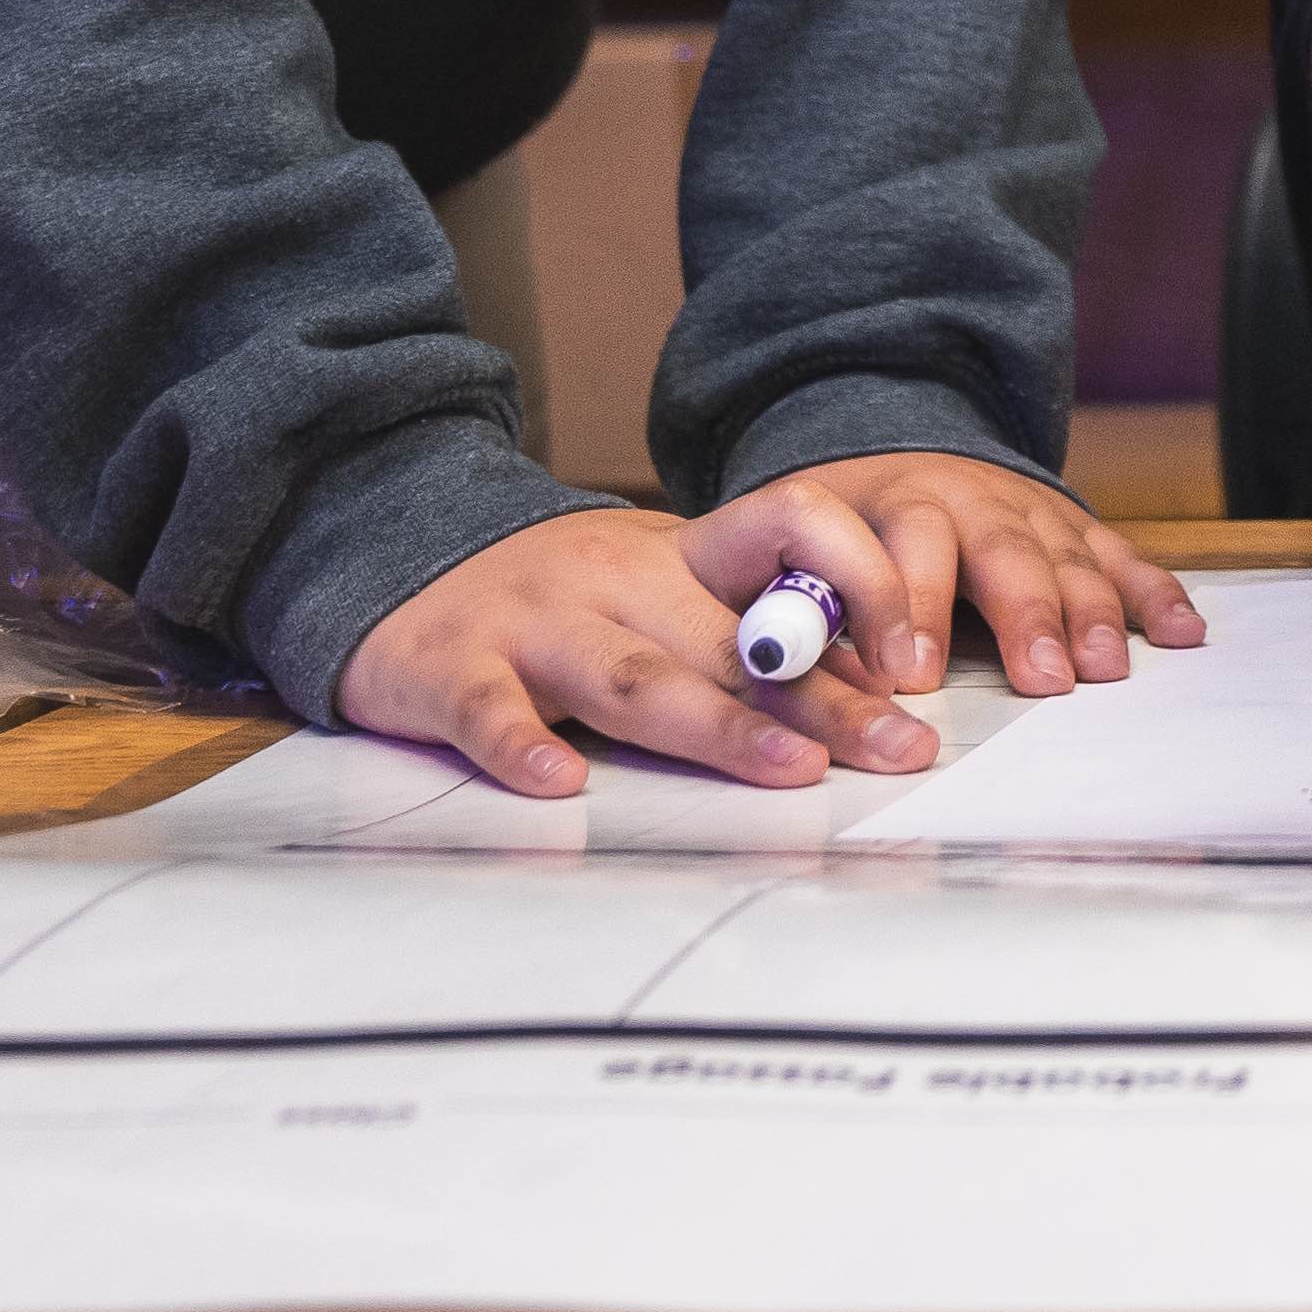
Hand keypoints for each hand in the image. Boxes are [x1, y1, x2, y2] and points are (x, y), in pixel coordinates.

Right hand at [341, 461, 1122, 799]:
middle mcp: (619, 578)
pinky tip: (561, 785)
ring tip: (788, 769)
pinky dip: (523, 746)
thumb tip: (883, 697)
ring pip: (633, 674)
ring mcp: (536, 621)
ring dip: (716, 725)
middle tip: (903, 750)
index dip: (862, 579)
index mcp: (683, 554)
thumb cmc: (562, 598)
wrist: (394, 551)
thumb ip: (759, 636)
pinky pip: (489, 708)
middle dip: (828, 697)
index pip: (792, 526)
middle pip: (735, 636)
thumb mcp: (666, 592)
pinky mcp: (452, 667)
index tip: (917, 659)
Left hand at [736, 446, 1203, 700]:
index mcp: (894, 502)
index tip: (911, 676)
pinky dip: (1157, 594)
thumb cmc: (842, 532)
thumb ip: (807, 610)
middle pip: (1002, 550)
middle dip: (1025, 616)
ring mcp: (1031, 510)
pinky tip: (1184, 633)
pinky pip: (1124, 557)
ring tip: (1104, 669)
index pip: (907, 544)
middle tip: (1041, 679)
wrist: (894, 453)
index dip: (910, 606)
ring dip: (1093, 613)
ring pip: (1069, 555)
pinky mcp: (1075, 526)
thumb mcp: (803, 552)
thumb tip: (803, 679)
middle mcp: (969, 498)